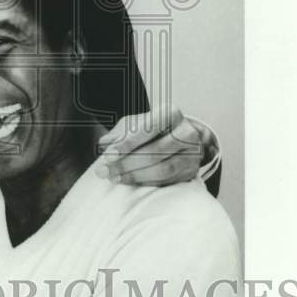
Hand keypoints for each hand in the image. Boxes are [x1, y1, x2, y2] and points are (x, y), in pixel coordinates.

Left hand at [95, 105, 212, 185]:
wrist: (178, 138)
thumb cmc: (151, 129)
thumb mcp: (134, 123)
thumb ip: (119, 132)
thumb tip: (104, 144)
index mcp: (171, 113)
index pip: (149, 128)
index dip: (128, 143)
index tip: (109, 155)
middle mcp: (186, 132)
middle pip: (155, 152)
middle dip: (126, 163)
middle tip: (105, 170)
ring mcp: (192, 153)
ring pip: (162, 170)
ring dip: (134, 176)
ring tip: (113, 177)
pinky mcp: (191, 171)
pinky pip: (166, 181)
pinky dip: (144, 183)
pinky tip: (128, 181)